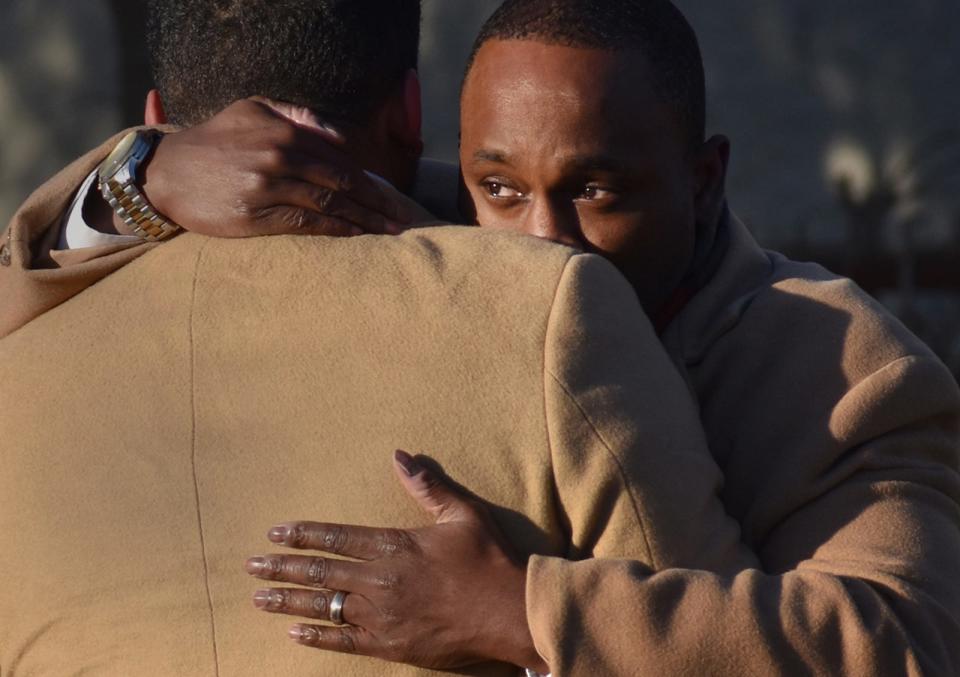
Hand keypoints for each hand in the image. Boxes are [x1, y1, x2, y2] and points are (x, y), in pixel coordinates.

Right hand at [140, 98, 411, 237]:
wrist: (166, 173)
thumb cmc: (215, 140)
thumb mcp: (252, 110)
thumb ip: (298, 116)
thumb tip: (341, 136)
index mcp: (283, 132)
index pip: (340, 159)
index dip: (371, 180)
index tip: (392, 196)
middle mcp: (279, 157)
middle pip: (342, 182)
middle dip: (378, 202)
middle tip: (403, 218)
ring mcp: (267, 187)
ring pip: (329, 204)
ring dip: (364, 220)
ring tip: (388, 231)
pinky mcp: (255, 216)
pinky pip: (305, 224)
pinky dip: (335, 230)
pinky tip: (355, 235)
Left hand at [244, 450, 548, 672]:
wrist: (511, 613)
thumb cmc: (489, 560)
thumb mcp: (462, 513)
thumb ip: (427, 485)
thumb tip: (400, 455)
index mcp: (395, 546)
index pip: (337, 538)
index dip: (303, 535)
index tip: (275, 533)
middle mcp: (381, 581)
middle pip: (321, 572)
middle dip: (282, 567)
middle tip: (250, 565)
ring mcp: (383, 616)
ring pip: (325, 606)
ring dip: (289, 601)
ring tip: (259, 597)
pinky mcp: (392, 645)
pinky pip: (345, 641)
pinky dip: (318, 636)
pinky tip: (295, 633)